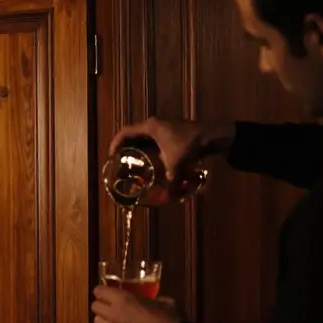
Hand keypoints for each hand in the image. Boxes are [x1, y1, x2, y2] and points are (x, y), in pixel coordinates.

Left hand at [91, 286, 181, 322]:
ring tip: (112, 320)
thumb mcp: (162, 301)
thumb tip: (154, 300)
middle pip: (94, 306)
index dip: (103, 290)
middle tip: (110, 304)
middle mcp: (113, 314)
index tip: (108, 291)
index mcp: (122, 299)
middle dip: (101, 304)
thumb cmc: (167, 318)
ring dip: (103, 320)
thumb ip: (152, 298)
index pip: (98, 291)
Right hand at [107, 118, 234, 175]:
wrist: (211, 135)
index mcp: (150, 127)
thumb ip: (169, 180)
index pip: (125, 132)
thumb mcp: (176, 164)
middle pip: (132, 133)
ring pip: (143, 136)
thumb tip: (167, 197)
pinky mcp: (170, 130)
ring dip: (136, 146)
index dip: (115, 143)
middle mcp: (153, 124)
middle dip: (124, 146)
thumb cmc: (189, 145)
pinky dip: (147, 146)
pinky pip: (152, 138)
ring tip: (131, 160)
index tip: (111, 155)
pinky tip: (148, 158)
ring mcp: (162, 126)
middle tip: (119, 160)